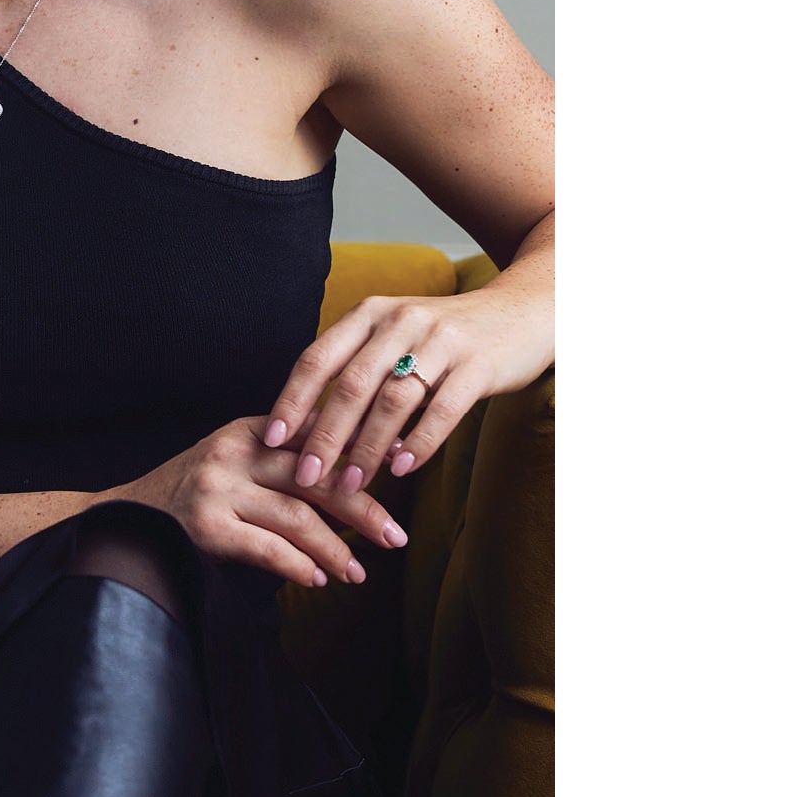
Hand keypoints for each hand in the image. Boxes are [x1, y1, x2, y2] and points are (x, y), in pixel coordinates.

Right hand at [97, 415, 408, 589]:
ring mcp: (217, 488)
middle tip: (396, 535)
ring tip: (359, 574)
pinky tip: (318, 580)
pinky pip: (265, 547)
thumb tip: (355, 477)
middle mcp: (235, 451)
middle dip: (364, 506)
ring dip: (335, 547)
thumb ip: (283, 463)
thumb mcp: (236, 464)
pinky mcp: (204, 527)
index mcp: (252, 430)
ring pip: (297, 515)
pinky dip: (297, 565)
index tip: (405, 463)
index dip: (365, 450)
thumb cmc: (190, 497)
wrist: (119, 521)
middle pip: (317, 475)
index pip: (320, 435)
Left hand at [262, 286, 553, 491]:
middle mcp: (402, 320)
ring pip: (393, 400)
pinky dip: (419, 442)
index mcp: (372, 312)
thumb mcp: (398, 335)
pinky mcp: (478, 363)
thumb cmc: (449, 336)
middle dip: (325, 436)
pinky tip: (403, 468)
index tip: (273, 440)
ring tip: (351, 485)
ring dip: (368, 448)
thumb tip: (315, 430)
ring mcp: (442, 340)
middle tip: (306, 477)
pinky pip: (442, 409)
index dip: (292, 400)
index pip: (318, 358)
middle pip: (351, 384)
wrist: (523, 311)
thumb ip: (360, 369)